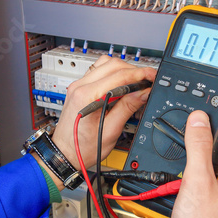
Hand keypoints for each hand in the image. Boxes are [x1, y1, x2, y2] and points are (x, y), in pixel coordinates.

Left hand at [52, 55, 155, 174]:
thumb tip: (143, 92)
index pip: (119, 75)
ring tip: (135, 83)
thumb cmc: (83, 147)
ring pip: (105, 64)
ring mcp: (78, 85)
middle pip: (112, 64)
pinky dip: (113, 74)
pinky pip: (99, 71)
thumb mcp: (111, 131)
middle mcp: (80, 86)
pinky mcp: (79, 88)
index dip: (140, 74)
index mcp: (87, 96)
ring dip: (123, 70)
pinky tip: (121, 85)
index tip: (152, 76)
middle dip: (133, 70)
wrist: (65, 153)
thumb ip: (128, 108)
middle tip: (147, 80)